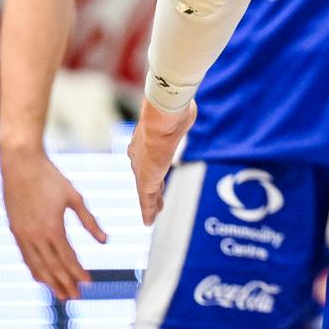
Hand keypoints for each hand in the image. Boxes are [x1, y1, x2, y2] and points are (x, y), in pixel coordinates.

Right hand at [1, 145, 107, 300]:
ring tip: (60, 295)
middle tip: (75, 298)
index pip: (68, 258)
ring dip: (49, 282)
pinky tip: (42, 277)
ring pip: (36, 266)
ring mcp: (22, 234)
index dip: (78, 273)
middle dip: (65, 284)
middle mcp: (35, 235)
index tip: (88, 284)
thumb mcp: (74, 197)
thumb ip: (89, 221)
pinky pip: (25, 257)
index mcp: (53, 228)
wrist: (20, 163)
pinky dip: (35, 270)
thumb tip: (105, 241)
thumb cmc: (51, 177)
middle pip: (52, 267)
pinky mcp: (14, 230)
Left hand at [127, 98, 194, 225]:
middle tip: (152, 199)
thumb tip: (189, 105)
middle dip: (149, 188)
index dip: (149, 168)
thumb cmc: (171, 112)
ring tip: (152, 214)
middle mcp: (139, 156)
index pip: (145, 158)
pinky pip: (146, 201)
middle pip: (143, 176)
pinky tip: (148, 223)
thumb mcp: (177, 111)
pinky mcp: (146, 181)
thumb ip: (180, 113)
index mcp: (144, 140)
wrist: (162, 118)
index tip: (153, 175)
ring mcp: (141, 169)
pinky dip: (147, 212)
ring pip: (146, 191)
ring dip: (150, 203)